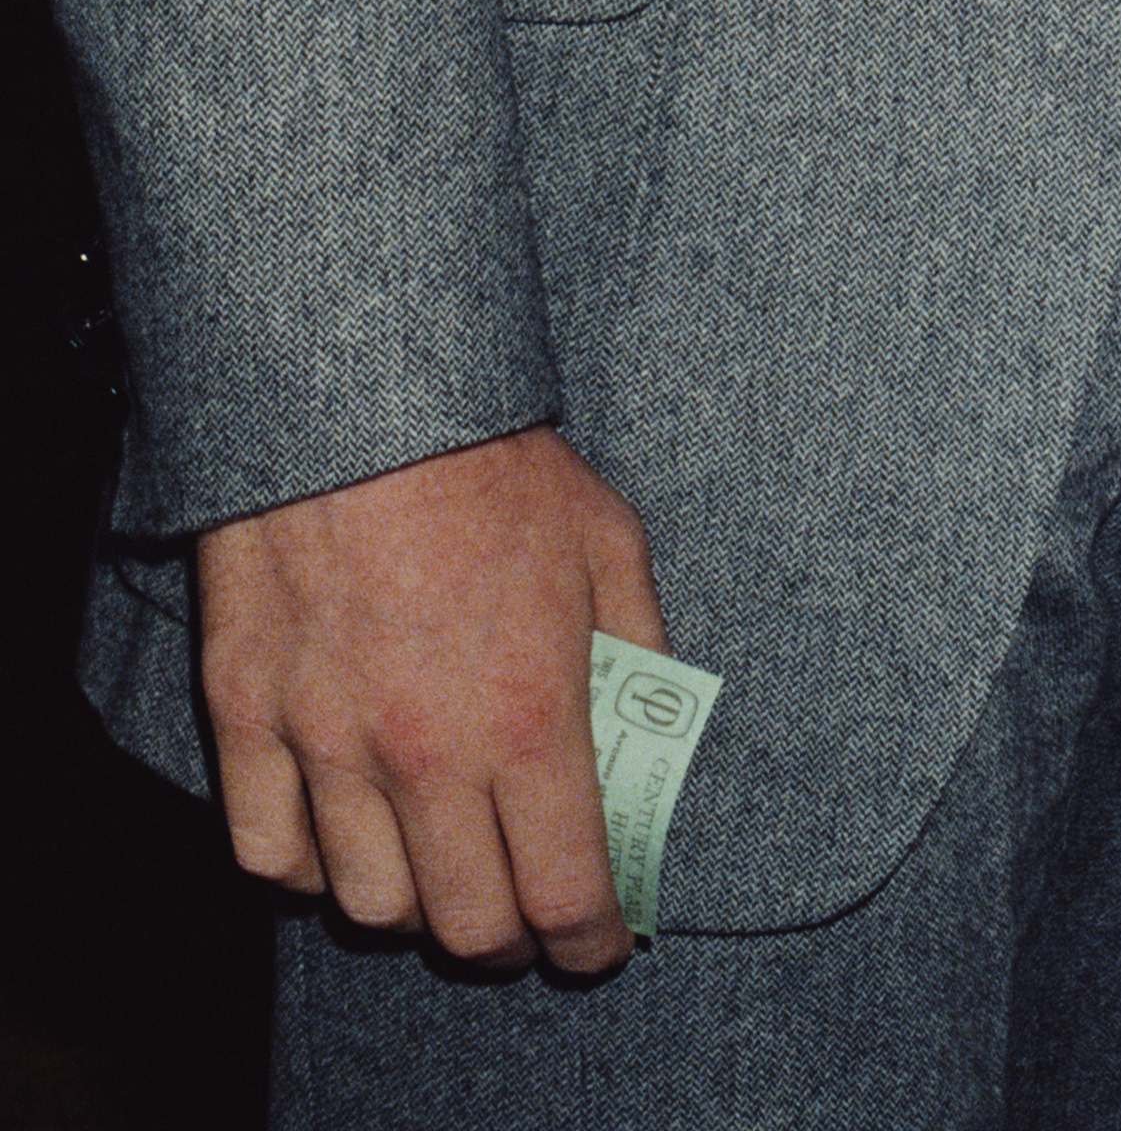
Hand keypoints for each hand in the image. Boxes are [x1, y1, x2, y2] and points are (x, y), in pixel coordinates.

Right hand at [195, 422, 666, 974]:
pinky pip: (268, 857)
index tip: (598, 944)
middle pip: (467, 927)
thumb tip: (652, 731)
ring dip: (414, 908)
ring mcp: (327, 744)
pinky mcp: (247, 721)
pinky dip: (309, 871)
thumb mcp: (606, 539)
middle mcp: (426, 752)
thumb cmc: (491, 462)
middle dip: (509, 941)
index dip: (589, 941)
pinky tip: (343, 838)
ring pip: (369, 907)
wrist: (357, 396)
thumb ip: (635, 647)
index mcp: (529, 714)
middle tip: (523, 917)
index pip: (564, 892)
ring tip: (439, 874)